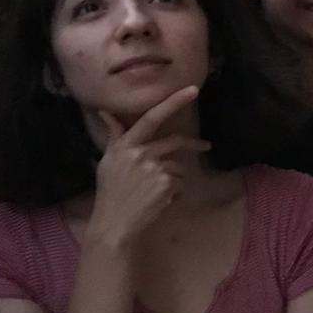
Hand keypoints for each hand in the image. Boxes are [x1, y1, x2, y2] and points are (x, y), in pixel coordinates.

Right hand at [87, 86, 210, 246]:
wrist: (115, 223)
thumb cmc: (110, 192)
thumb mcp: (109, 161)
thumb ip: (114, 136)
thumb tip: (106, 113)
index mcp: (125, 145)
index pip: (151, 118)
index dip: (173, 102)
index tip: (192, 89)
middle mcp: (140, 153)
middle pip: (175, 141)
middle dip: (194, 144)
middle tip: (206, 146)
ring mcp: (155, 169)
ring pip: (178, 166)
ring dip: (173, 178)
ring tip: (154, 192)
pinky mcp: (167, 184)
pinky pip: (180, 183)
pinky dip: (174, 192)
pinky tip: (158, 201)